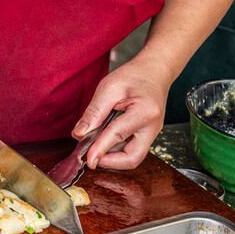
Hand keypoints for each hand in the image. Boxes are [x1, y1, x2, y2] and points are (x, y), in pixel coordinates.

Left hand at [72, 55, 172, 169]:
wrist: (155, 71)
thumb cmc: (134, 75)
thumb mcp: (109, 87)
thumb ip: (94, 112)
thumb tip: (79, 134)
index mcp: (145, 112)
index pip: (118, 136)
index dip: (100, 149)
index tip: (87, 159)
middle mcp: (152, 127)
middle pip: (133, 158)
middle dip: (110, 162)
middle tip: (90, 157)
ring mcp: (152, 133)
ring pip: (132, 157)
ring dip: (112, 158)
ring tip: (94, 146)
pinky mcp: (147, 136)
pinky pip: (132, 150)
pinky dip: (116, 151)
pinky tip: (103, 142)